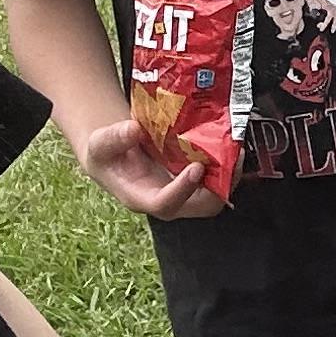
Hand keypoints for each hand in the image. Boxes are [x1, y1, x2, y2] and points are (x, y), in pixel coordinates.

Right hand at [75, 111, 220, 219]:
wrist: (115, 154)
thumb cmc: (106, 154)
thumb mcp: (100, 144)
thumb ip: (114, 138)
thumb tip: (134, 129)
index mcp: (142, 197)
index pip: (165, 204)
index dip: (183, 189)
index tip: (197, 167)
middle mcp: (168, 200)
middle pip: (201, 207)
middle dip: (220, 187)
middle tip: (231, 159)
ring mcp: (184, 192)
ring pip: (215, 196)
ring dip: (229, 176)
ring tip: (236, 150)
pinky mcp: (193, 180)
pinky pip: (216, 180)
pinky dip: (226, 165)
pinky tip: (228, 143)